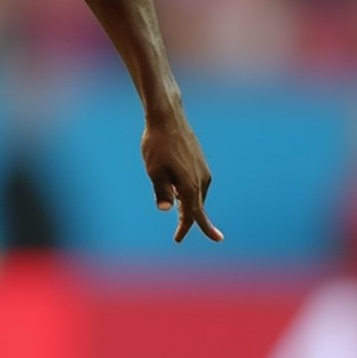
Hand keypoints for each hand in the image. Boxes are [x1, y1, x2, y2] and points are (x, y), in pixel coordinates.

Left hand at [141, 114, 223, 244]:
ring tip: (180, 217)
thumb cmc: (157, 144)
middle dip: (192, 223)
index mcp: (190, 185)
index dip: (185, 228)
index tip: (177, 240)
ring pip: (197, 196)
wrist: (168, 117)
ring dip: (190, 208)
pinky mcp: (200, 163)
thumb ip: (161, 191)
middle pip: (197, 208)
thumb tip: (167, 209)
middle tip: (195, 237)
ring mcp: (203, 171)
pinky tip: (180, 193)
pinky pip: (197, 185)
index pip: (192, 215)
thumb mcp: (154, 170)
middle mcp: (201, 180)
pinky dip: (190, 195)